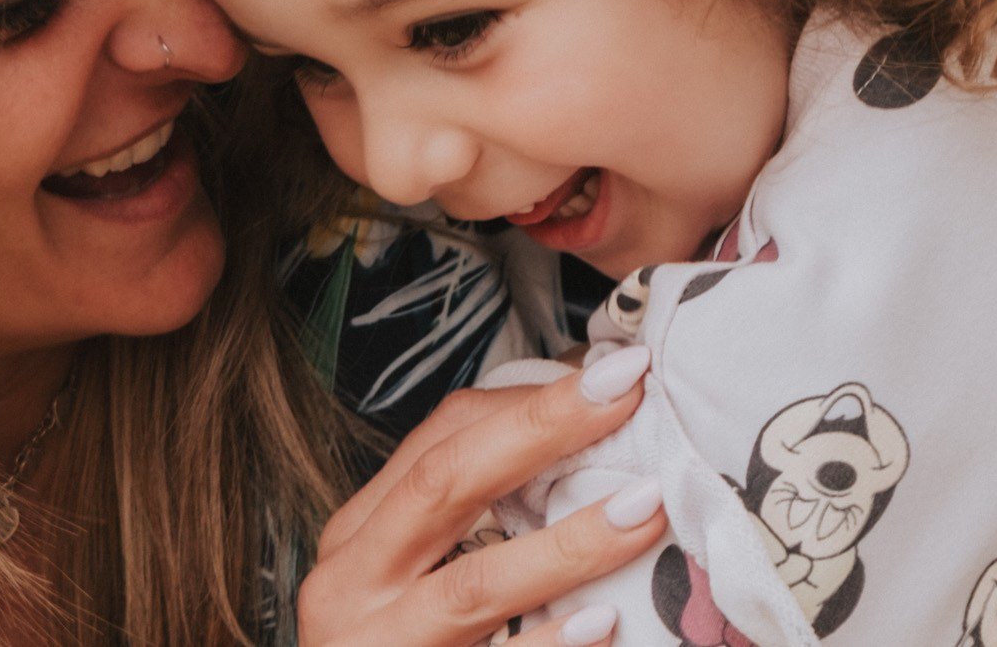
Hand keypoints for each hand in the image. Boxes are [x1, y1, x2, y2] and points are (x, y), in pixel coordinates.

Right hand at [297, 345, 663, 646]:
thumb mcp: (410, 578)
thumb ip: (472, 523)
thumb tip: (585, 445)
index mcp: (357, 539)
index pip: (436, 442)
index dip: (527, 402)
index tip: (614, 373)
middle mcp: (351, 586)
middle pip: (445, 486)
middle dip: (542, 431)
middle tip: (628, 393)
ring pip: (474, 587)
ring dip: (569, 544)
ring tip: (646, 506)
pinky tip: (604, 625)